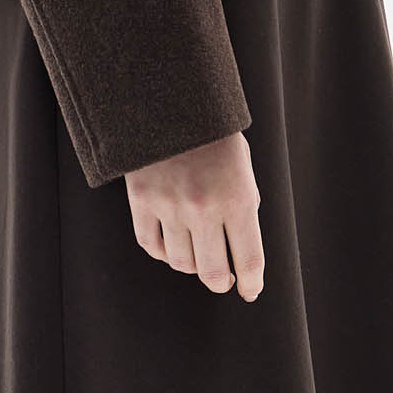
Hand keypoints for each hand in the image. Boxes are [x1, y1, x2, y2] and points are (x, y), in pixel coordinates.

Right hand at [123, 132, 264, 299]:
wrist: (173, 102)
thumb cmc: (215, 137)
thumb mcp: (243, 169)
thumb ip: (243, 209)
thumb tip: (239, 253)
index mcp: (238, 198)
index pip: (248, 259)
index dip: (250, 283)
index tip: (249, 290)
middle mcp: (204, 208)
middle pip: (212, 272)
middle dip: (221, 282)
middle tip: (223, 279)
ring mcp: (170, 206)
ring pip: (180, 262)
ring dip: (192, 266)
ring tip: (197, 254)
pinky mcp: (142, 200)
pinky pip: (151, 245)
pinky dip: (162, 252)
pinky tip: (171, 245)